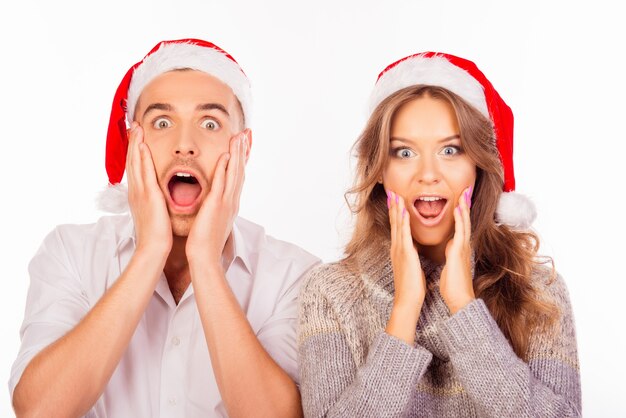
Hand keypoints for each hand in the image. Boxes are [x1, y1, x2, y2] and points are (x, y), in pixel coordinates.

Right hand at [126, 122, 171, 256]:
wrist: (153, 248)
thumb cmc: (156, 235)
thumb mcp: (154, 214)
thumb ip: (155, 203)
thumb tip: (158, 198)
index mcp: (138, 195)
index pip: (135, 168)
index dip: (135, 151)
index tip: (137, 137)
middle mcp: (136, 191)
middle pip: (132, 161)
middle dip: (133, 142)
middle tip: (134, 125)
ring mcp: (140, 192)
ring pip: (135, 162)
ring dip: (135, 144)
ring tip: (137, 128)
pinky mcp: (148, 195)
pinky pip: (144, 172)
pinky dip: (141, 158)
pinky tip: (142, 145)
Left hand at [186, 130, 249, 266]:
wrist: (205, 257)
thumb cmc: (205, 241)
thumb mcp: (214, 220)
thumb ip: (216, 207)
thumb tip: (215, 201)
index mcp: (231, 203)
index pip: (238, 176)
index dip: (242, 159)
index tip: (244, 144)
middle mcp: (232, 200)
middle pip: (240, 170)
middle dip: (244, 151)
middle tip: (247, 133)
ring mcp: (226, 202)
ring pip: (234, 173)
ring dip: (238, 153)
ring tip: (240, 136)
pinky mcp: (216, 205)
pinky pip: (222, 183)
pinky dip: (225, 168)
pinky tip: (226, 155)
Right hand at [385, 191, 426, 344]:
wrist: (407, 299)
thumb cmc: (411, 286)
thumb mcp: (411, 266)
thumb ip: (410, 256)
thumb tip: (412, 250)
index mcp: (399, 250)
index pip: (397, 228)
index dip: (396, 213)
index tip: (395, 201)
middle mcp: (396, 247)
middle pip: (394, 223)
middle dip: (393, 207)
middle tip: (392, 192)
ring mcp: (399, 249)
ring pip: (397, 225)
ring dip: (396, 209)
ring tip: (395, 195)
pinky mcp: (405, 253)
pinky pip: (404, 233)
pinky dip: (403, 221)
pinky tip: (404, 211)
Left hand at [440, 186, 474, 314]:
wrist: (458, 298)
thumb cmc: (453, 285)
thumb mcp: (450, 265)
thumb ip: (451, 254)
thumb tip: (450, 247)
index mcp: (458, 248)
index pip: (459, 226)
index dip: (459, 213)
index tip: (458, 200)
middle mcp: (462, 245)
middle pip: (464, 220)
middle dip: (464, 205)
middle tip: (465, 190)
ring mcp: (463, 246)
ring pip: (464, 222)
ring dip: (463, 206)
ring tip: (463, 192)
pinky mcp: (460, 250)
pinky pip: (461, 230)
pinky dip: (460, 218)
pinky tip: (459, 207)